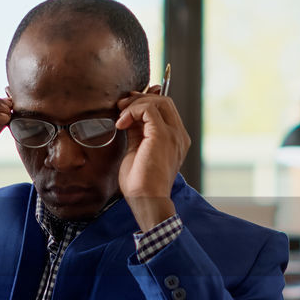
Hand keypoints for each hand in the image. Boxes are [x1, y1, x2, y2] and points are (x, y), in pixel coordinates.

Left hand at [115, 86, 189, 230]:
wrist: (146, 200)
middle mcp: (178, 135)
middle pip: (164, 100)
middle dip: (140, 98)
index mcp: (175, 139)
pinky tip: (121, 124)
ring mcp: (173, 134)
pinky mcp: (163, 135)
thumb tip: (129, 117)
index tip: (126, 106)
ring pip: (158, 101)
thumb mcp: (137, 150)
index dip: (145, 101)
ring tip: (120, 115)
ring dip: (135, 103)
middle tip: (121, 106)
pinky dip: (132, 111)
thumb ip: (137, 132)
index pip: (165, 109)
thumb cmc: (140, 183)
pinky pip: (148, 109)